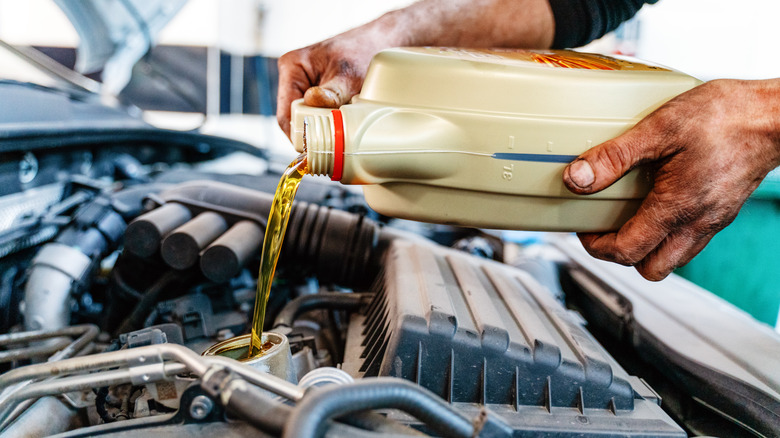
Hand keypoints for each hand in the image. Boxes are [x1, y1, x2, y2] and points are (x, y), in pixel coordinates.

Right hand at [276, 0, 555, 137]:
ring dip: (351, 158)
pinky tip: (383, 159)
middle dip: (331, 155)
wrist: (456, 28)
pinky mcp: (368, 111)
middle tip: (355, 167)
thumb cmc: (407, 31)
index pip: (288, 121)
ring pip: (335, 143)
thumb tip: (316, 114)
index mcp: (299, 68)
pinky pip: (358, 142)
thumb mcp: (365, 59)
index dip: (307, 146)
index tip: (329, 163)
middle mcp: (317, 86)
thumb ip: (340, 84)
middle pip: (311, 137)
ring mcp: (343, 101)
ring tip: (373, 162)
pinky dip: (369, 154)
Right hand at [276, 21, 401, 137]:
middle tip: (335, 138)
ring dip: (324, 127)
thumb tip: (313, 102)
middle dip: (314, 131)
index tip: (318, 147)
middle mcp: (293, 78)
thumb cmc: (362, 51)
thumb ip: (333, 92)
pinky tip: (343, 120)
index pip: (285, 114)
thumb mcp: (349, 74)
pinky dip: (330, 121)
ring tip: (342, 125)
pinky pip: (318, 116)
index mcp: (292, 68)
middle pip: (294, 120)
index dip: (300, 134)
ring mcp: (305, 88)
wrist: (378, 43)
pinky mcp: (317, 96)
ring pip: (307, 121)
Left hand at [563, 79, 779, 280]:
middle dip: (620, 255)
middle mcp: (698, 224)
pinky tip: (658, 202)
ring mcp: (713, 221)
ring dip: (645, 247)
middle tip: (604, 228)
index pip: (626, 252)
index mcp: (677, 208)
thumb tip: (578, 178)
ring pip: (672, 258)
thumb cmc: (726, 117)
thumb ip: (614, 157)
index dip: (596, 246)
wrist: (775, 115)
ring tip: (628, 216)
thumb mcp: (659, 129)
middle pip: (650, 269)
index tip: (584, 228)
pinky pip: (690, 240)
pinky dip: (667, 233)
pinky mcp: (723, 211)